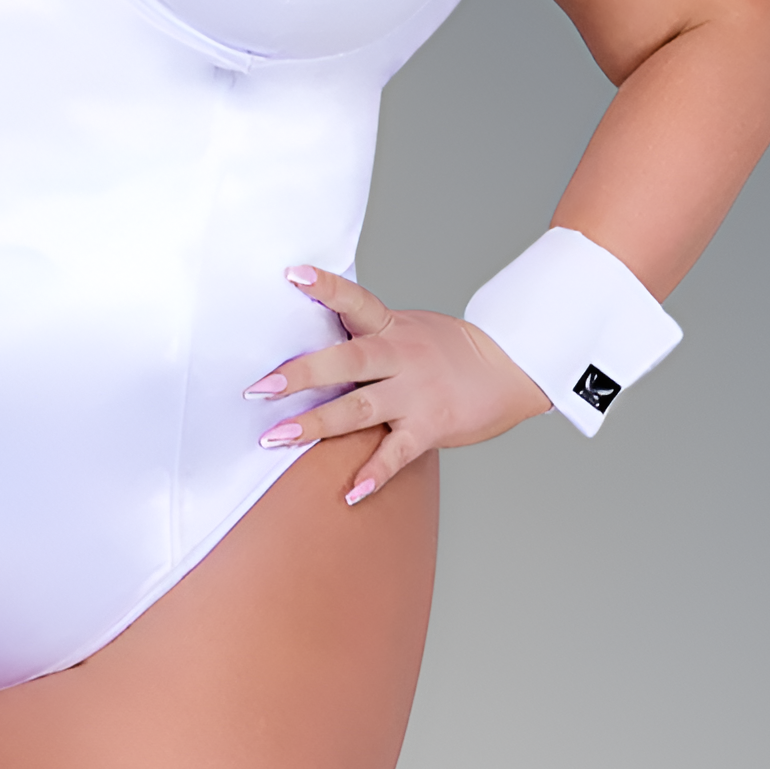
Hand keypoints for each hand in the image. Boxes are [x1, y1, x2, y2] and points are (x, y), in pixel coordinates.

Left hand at [243, 265, 551, 505]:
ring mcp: (415, 393)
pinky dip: (374, 475)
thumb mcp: (408, 326)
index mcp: (391, 326)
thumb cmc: (450, 348)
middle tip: (260, 387)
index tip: (292, 275)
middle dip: (301, 374)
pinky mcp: (431, 427)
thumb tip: (317, 327)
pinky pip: (397, 454)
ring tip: (276, 437)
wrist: (510, 367)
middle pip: (347, 361)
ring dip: (315, 424)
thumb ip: (367, 331)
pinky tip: (350, 493)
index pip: (355, 300)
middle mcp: (400, 356)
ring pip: (359, 409)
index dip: (325, 287)